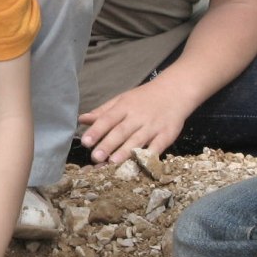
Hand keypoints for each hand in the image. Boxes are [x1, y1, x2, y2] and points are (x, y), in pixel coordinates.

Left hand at [78, 80, 192, 163]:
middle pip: (121, 131)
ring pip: (137, 140)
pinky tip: (139, 165)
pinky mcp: (166, 135)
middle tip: (95, 156)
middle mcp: (138, 117)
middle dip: (108, 144)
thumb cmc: (144, 98)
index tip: (85, 141)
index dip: (97, 130)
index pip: (108, 119)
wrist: (175, 92)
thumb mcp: (122, 100)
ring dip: (125, 152)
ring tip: (112, 162)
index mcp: (124, 107)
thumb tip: (81, 119)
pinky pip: (157, 147)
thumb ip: (102, 112)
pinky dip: (148, 156)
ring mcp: (153, 126)